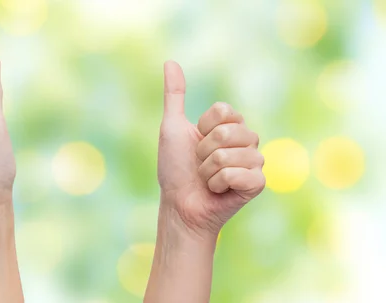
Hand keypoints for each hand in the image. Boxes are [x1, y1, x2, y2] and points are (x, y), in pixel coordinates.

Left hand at [157, 61, 264, 237]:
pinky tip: (219, 191)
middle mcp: (246, 141)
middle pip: (228, 131)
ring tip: (208, 179)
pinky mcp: (258, 184)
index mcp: (230, 126)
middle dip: (204, 151)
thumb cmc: (175, 169)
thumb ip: (175, 95)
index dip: (203, 127)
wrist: (179, 204)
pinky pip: (241, 173)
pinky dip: (220, 184)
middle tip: (200, 165)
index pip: (225, 110)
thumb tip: (170, 61)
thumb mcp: (173, 128)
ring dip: (208, 170)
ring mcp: (254, 162)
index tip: (196, 142)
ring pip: (231, 154)